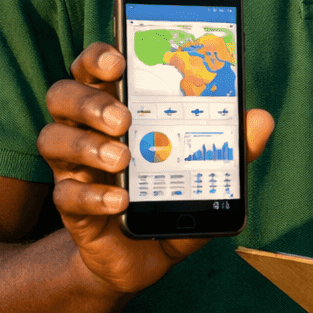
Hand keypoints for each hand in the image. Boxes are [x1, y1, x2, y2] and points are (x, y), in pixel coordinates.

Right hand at [38, 42, 274, 298]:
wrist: (145, 256)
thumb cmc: (172, 197)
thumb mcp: (208, 174)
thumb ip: (233, 148)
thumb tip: (260, 119)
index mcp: (117, 105)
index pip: (95, 67)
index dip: (99, 56)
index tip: (120, 60)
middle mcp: (87, 130)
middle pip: (63, 95)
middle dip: (89, 100)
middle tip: (124, 118)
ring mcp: (74, 168)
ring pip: (52, 139)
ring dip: (86, 145)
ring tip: (123, 159)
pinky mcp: (71, 208)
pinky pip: (66, 195)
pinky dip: (93, 196)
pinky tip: (120, 201)